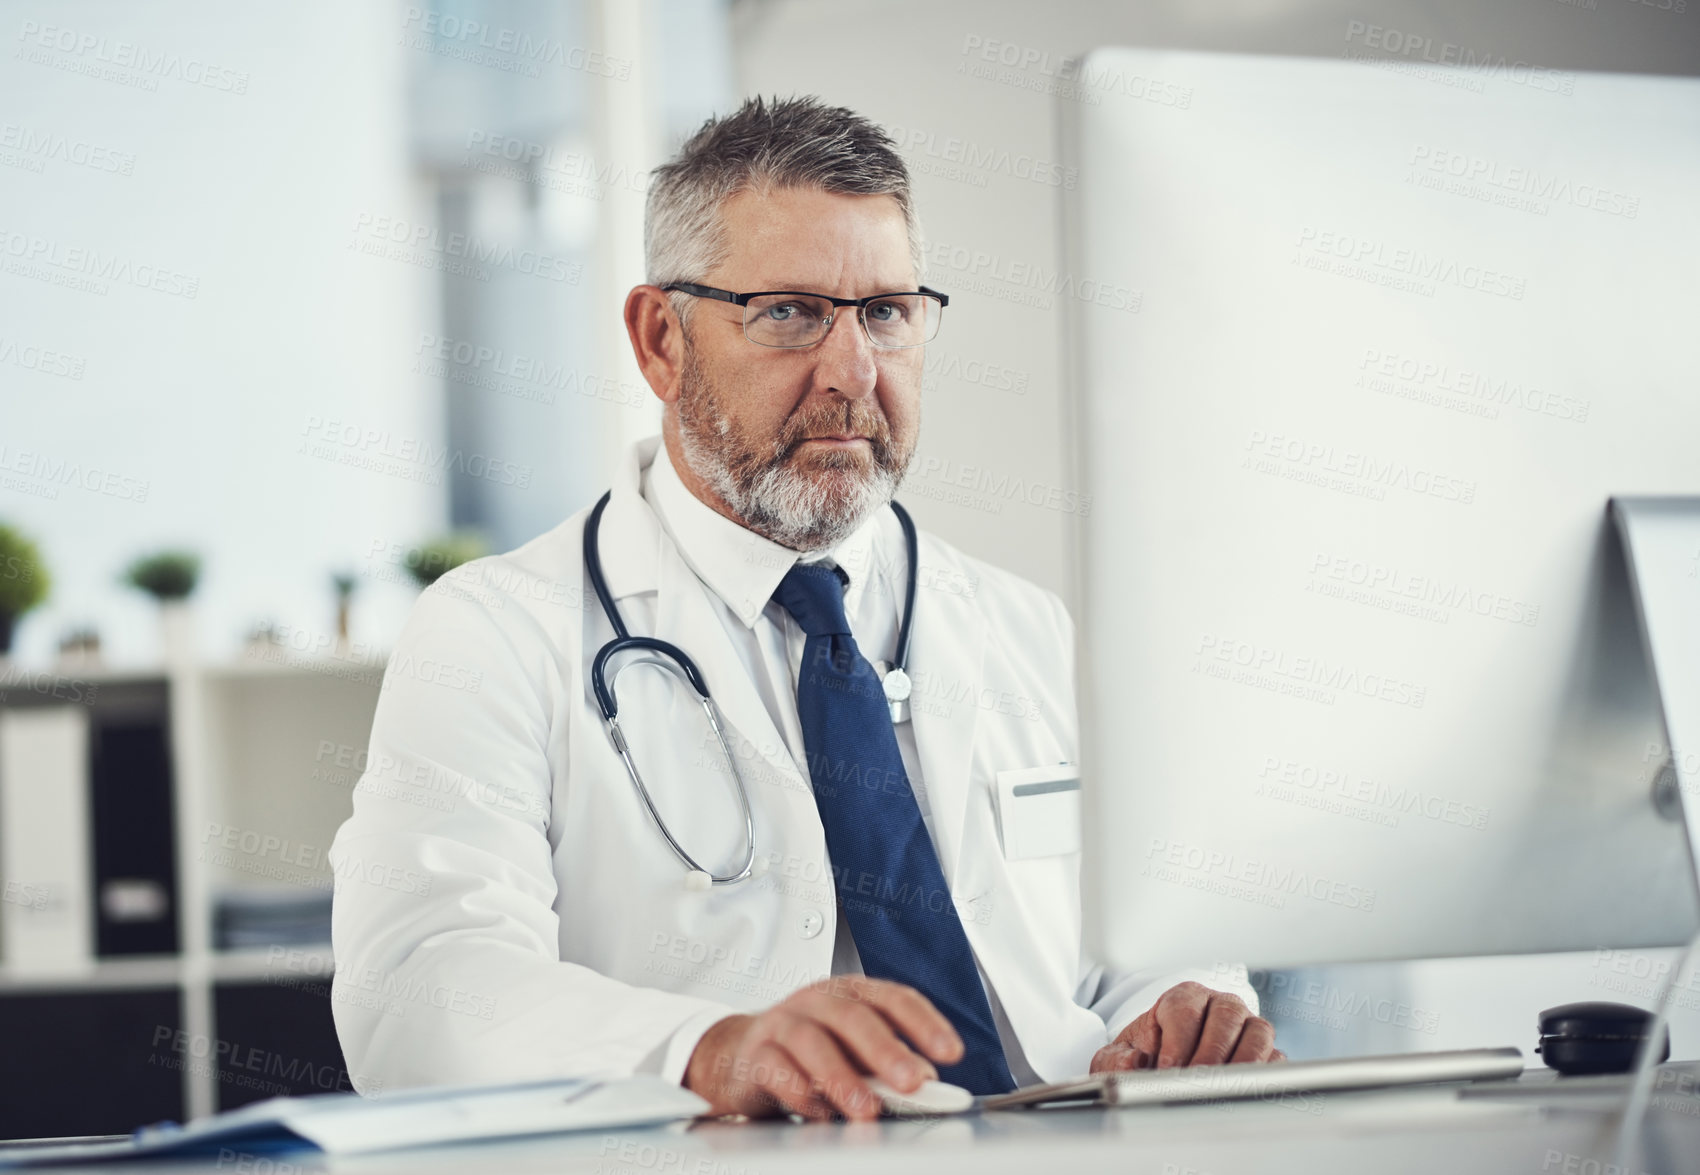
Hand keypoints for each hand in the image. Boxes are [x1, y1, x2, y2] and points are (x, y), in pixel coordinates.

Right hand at [683, 976, 963, 1120]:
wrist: (742, 1054)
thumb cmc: (810, 1051)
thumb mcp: (855, 1051)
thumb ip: (890, 1062)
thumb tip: (927, 1079)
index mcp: (851, 994)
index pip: (894, 999)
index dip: (925, 1023)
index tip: (952, 1052)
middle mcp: (818, 1002)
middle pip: (853, 1016)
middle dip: (886, 1051)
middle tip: (913, 1083)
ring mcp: (783, 1024)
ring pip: (813, 1042)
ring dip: (843, 1078)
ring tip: (867, 1110)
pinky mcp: (755, 1054)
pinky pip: (775, 1068)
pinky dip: (799, 1091)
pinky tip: (819, 1112)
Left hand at [1089, 981, 1283, 1072]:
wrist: (1161, 1069)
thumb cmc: (1144, 1058)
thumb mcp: (1119, 1057)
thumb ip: (1117, 1060)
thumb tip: (1133, 1063)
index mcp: (1184, 997)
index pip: (1185, 1008)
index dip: (1177, 1040)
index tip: (1167, 1069)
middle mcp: (1219, 1006)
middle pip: (1226, 1015)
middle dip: (1210, 1053)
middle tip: (1196, 1082)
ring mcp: (1247, 1027)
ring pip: (1258, 1033)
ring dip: (1242, 1064)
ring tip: (1222, 1090)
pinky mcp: (1266, 1054)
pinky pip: (1276, 1059)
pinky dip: (1264, 1077)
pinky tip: (1245, 1093)